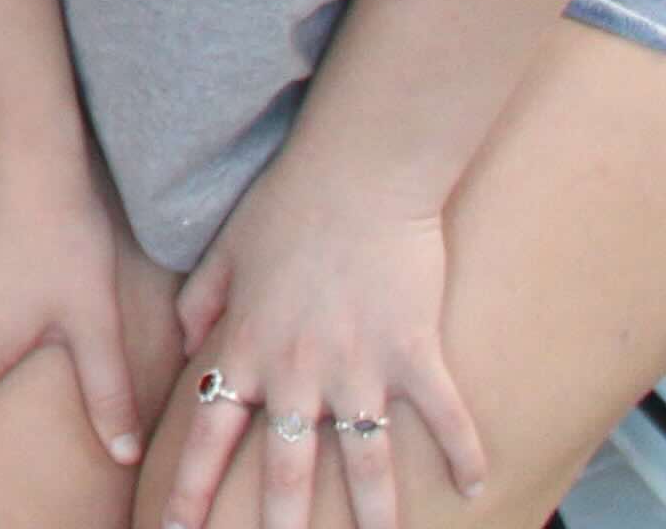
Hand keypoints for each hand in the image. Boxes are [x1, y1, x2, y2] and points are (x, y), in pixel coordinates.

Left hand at [162, 148, 483, 528]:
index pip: (209, 435)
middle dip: (280, 527)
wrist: (358, 172)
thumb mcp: (224, 251)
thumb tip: (189, 345)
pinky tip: (476, 489)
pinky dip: (464, 455)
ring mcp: (360, 368)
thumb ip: (201, 303)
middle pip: (288, 471)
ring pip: (366, 465)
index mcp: (248, 349)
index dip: (190, 489)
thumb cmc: (287, 203)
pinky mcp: (415, 354)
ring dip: (375, 518)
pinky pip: (444, 418)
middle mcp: (299, 372)